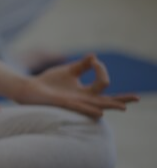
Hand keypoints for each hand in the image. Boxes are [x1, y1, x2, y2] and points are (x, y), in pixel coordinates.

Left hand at [15, 55, 138, 118]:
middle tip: (137, 98)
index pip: (103, 83)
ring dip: (108, 105)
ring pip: (95, 105)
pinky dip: (89, 108)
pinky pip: (79, 107)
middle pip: (106, 100)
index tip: (94, 61)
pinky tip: (99, 111)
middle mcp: (82, 99)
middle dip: (121, 99)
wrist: (30, 88)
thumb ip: (82, 66)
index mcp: (84, 92)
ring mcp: (74, 103)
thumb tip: (95, 56)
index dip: (102, 69)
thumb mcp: (69, 71)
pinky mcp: (63, 104)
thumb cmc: (48, 82)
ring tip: (123, 107)